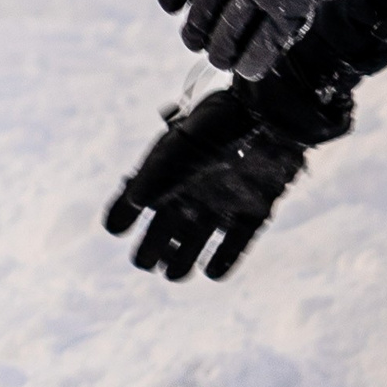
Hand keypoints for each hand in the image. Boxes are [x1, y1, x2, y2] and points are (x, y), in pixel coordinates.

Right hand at [102, 89, 308, 279]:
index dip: (120, 218)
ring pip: (191, 248)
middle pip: (159, 236)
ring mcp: (217, 207)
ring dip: (181, 264)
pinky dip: (223, 263)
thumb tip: (134, 202)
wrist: (268, 114)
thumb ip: (154, 173)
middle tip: (147, 261)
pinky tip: (212, 271)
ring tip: (175, 272)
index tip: (118, 228)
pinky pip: (232, 248)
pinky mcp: (249, 216)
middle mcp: (187, 195)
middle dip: (149, 253)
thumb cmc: (217, 126)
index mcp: (165, 176)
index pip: (131, 204)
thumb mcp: (178, 146)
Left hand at [156, 0, 354, 80]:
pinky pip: (262, 45)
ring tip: (221, 60)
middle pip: (202, 11)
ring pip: (227, 34)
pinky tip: (247, 71)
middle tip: (196, 43)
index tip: (172, 6)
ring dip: (221, 53)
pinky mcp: (288, 10)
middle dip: (196, 33)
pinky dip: (252, 61)